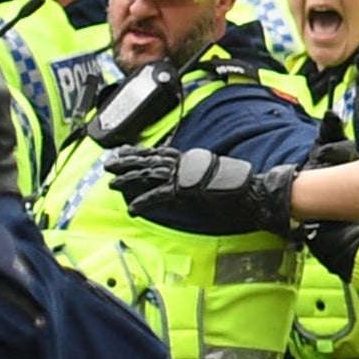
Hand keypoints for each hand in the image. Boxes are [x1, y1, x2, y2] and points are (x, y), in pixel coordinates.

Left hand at [106, 146, 296, 239]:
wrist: (249, 192)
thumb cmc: (236, 187)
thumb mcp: (211, 175)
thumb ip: (195, 174)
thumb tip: (187, 176)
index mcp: (189, 158)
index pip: (159, 152)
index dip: (139, 151)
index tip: (125, 151)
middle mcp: (182, 163)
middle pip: (148, 160)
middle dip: (126, 161)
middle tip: (109, 163)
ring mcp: (181, 177)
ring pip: (147, 174)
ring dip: (128, 179)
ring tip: (112, 183)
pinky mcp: (182, 192)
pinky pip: (157, 196)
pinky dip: (143, 201)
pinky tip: (132, 207)